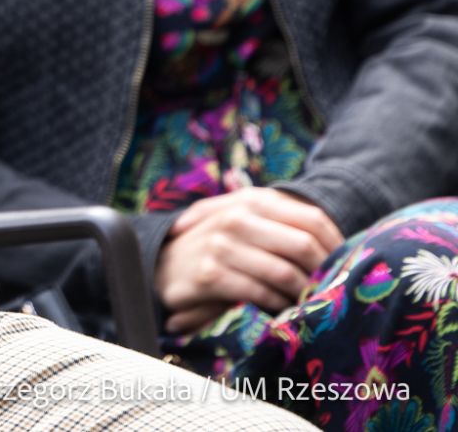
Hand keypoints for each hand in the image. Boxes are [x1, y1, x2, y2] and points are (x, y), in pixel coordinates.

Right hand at [154, 188, 342, 332]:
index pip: (313, 219)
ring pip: (284, 273)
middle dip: (322, 274)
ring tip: (308, 304)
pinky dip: (277, 306)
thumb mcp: (248, 224)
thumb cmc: (219, 247)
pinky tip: (281, 310)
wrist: (164, 264)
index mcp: (253, 200)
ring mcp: (221, 244)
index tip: (345, 268)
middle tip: (331, 292)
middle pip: (303, 246)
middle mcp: (237, 217)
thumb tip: (344, 247)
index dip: (336, 246)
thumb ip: (285, 227)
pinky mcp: (209, 273)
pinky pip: (259, 293)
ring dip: (301, 295)